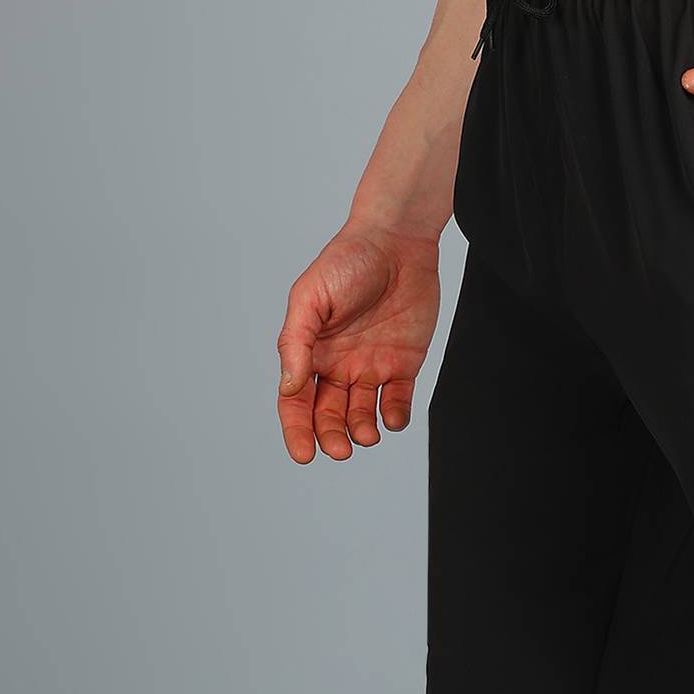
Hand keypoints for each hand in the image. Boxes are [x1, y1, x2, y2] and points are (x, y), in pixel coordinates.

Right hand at [276, 226, 440, 462]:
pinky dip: (396, 417)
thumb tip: (290, 386)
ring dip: (362, 430)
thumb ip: (296, 342)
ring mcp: (371, 366)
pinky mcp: (403, 364)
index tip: (304, 454)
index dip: (297, 430)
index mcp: (310, 351)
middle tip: (340, 449)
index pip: (296, 401)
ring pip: (362, 414)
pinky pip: (398, 401)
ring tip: (367, 435)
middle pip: (328, 415)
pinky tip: (393, 418)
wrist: (398, 240)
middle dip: (331, 436)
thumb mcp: (311, 298)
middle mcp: (338, 364)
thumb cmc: (347, 260)